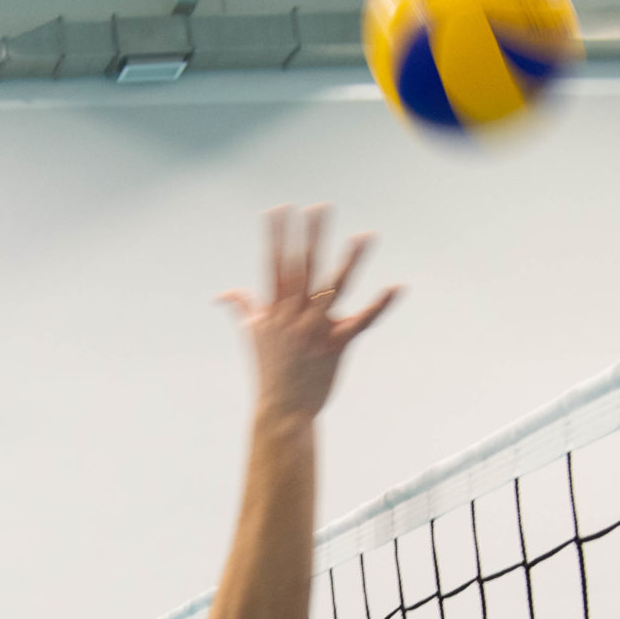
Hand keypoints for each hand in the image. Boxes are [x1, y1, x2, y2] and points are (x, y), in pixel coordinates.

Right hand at [217, 206, 397, 424]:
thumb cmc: (269, 373)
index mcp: (273, 310)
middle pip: (303, 267)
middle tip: (320, 206)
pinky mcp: (335, 345)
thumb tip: (223, 294)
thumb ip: (243, 309)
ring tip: (364, 236)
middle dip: (311, 235)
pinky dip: (379, 305)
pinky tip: (396, 287)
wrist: (282, 411)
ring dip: (350, 260)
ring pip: (333, 288)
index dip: (277, 236)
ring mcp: (314, 330)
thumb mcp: (252, 336)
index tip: (279, 209)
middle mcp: (292, 315)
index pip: (274, 264)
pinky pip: (361, 322)